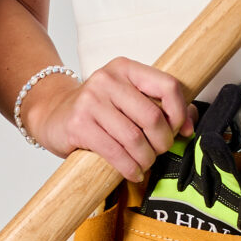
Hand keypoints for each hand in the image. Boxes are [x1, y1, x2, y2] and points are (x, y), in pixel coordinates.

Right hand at [23, 58, 192, 179]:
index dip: (180, 113)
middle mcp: (108, 80)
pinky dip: (129, 168)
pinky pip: (115, 152)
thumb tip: (189, 122)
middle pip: (153, 117)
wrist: (52, 114)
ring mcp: (91, 101)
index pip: (167, 85)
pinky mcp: (79, 124)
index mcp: (126, 69)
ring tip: (143, 164)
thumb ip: (158, 105)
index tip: (180, 130)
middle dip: (162, 142)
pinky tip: (132, 172)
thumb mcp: (126, 98)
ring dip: (146, 159)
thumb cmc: (96, 110)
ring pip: (135, 139)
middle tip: (158, 152)